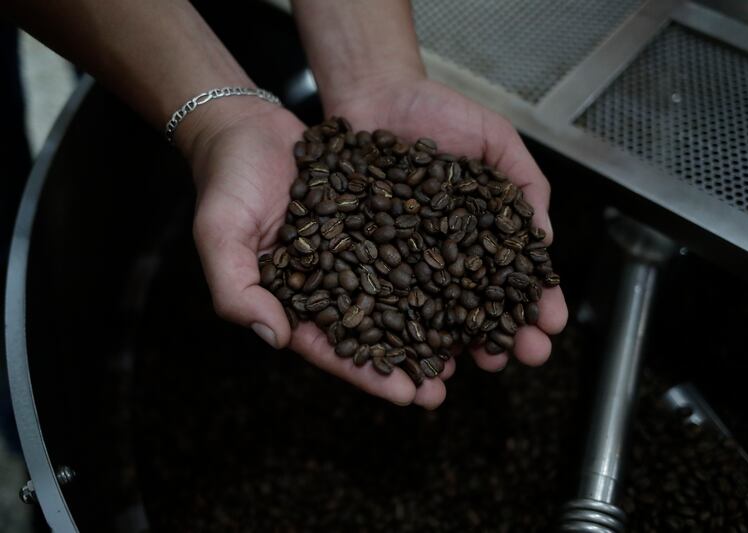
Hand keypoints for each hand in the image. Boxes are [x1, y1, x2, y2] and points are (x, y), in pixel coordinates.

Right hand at [184, 98, 458, 407]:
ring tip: (467, 347)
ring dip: (429, 320)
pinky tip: (466, 281)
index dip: (367, 373)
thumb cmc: (225, 182)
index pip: (332, 346)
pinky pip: (406, 246)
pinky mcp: (373, 219)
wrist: (245, 125)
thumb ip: (237, 290)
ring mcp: (354, 250)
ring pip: (397, 294)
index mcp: (292, 297)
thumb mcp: (220, 236)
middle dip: (408, 360)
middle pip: (372, 329)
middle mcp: (329, 280)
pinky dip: (434, 265)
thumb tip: (275, 338)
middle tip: (446, 387)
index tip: (407, 396)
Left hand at [325, 77, 568, 406]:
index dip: (536, 301)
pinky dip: (400, 331)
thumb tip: (544, 240)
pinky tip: (416, 353)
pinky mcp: (369, 260)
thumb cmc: (438, 112)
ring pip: (434, 314)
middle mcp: (449, 254)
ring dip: (456, 346)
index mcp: (485, 231)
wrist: (375, 96)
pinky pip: (385, 299)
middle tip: (522, 355)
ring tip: (473, 365)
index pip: (516, 275)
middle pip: (480, 305)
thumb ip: (525, 185)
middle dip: (504, 334)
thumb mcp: (496, 139)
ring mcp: (409, 260)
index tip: (551, 324)